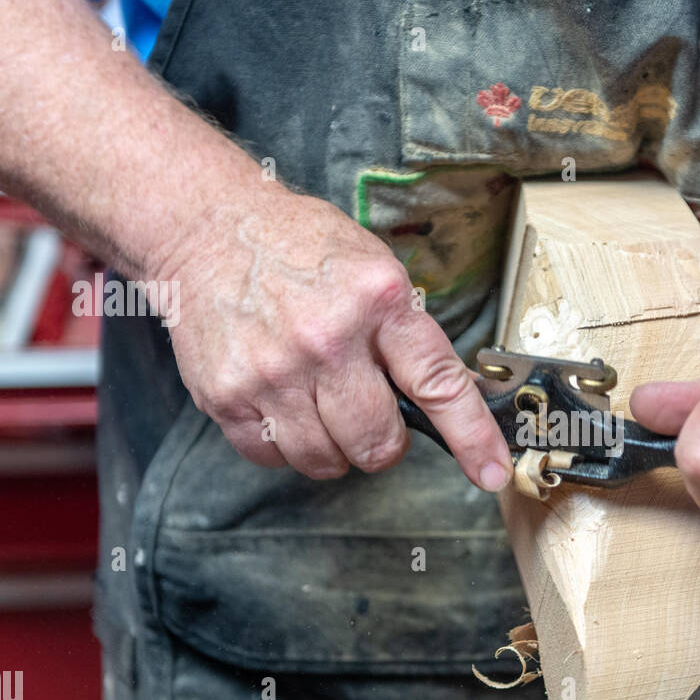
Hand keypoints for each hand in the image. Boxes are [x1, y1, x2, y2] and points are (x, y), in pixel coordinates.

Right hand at [157, 193, 511, 490]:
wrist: (208, 226)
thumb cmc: (299, 248)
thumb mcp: (375, 268)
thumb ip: (410, 335)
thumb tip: (457, 396)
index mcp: (379, 301)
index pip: (439, 385)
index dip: (472, 437)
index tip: (491, 472)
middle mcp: (328, 339)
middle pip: (378, 442)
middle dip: (382, 441)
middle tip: (369, 411)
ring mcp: (274, 371)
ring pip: (326, 460)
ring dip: (332, 446)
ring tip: (318, 400)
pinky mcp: (226, 395)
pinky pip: (272, 457)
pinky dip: (283, 444)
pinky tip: (281, 402)